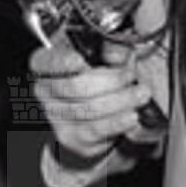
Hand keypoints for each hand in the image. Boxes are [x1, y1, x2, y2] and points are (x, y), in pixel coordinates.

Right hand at [30, 38, 158, 166]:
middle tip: (131, 76)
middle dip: (110, 81)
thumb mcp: (102, 55)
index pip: (48, 62)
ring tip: (141, 94)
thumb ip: (110, 49)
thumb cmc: (94, 76)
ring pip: (88, 110)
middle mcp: (45, 91)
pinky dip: (117, 122)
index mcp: (45, 64)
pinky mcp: (71, 137)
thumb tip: (120, 52)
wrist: (93, 111)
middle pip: (75, 87)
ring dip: (120, 101)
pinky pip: (96, 130)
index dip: (64, 62)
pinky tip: (131, 116)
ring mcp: (55, 116)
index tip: (82, 61)